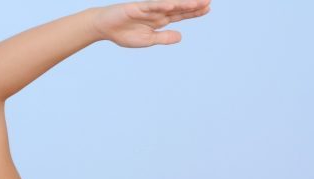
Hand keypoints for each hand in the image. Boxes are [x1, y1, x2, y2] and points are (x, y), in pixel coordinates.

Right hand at [91, 0, 210, 47]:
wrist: (104, 27)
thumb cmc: (123, 33)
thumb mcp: (147, 40)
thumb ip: (163, 38)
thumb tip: (181, 37)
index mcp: (159, 21)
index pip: (180, 15)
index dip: (193, 12)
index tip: (207, 9)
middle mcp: (156, 12)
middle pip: (178, 8)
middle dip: (194, 5)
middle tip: (209, 1)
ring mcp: (147, 9)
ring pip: (169, 5)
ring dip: (183, 4)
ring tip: (198, 3)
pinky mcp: (136, 8)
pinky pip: (151, 6)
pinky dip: (162, 6)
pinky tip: (173, 5)